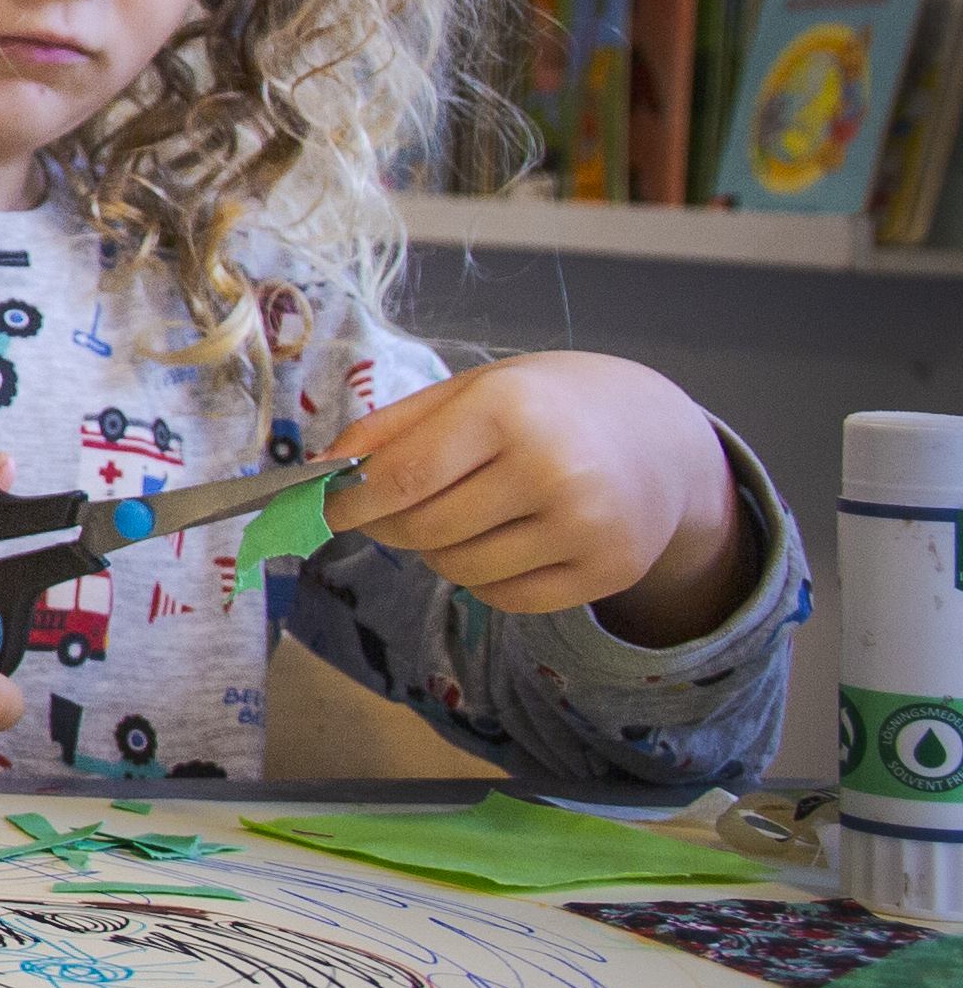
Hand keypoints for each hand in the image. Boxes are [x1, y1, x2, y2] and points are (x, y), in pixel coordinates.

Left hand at [329, 353, 747, 635]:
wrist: (664, 438)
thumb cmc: (551, 406)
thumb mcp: (473, 388)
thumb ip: (392, 426)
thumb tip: (322, 469)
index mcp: (508, 410)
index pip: (403, 478)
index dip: (352, 502)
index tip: (330, 508)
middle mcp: (552, 469)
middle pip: (425, 529)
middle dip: (389, 526)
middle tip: (391, 510)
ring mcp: (585, 526)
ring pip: (460, 570)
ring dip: (437, 553)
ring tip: (461, 516)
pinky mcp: (608, 570)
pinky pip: (506, 598)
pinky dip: (484, 579)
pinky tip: (503, 541)